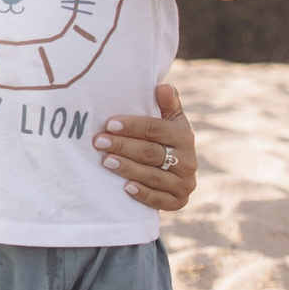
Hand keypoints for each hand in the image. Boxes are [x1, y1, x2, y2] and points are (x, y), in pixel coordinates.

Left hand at [96, 84, 196, 211]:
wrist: (173, 173)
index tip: (109, 124)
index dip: (132, 126)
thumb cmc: (163, 139)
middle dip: (123, 146)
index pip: (156, 129)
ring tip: (106, 161)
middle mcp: (189, 161)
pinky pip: (160, 200)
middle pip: (151, 153)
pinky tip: (125, 188)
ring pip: (153, 176)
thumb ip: (167, 102)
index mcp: (184, 136)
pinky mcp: (179, 202)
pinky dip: (143, 194)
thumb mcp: (168, 119)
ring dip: (128, 168)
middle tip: (99, 142)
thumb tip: (162, 87)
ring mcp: (185, 183)